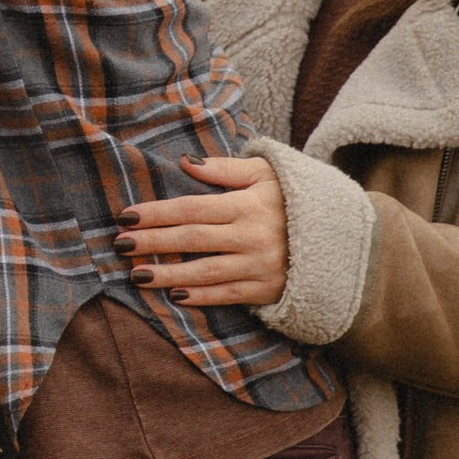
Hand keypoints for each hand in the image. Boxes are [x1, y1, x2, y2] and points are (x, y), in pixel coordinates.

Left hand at [119, 155, 289, 310]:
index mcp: (248, 204)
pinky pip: (228, 295)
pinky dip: (201, 296)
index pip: (192, 208)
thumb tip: (186, 162)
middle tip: (120, 245)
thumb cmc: (291, 199)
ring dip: (169, 274)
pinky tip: (175, 296)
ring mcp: (259, 265)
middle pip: (192, 239)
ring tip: (137, 275)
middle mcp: (252, 235)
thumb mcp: (266, 173)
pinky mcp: (266, 289)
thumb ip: (226, 169)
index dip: (157, 213)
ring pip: (206, 271)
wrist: (339, 236)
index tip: (127, 216)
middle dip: (153, 242)